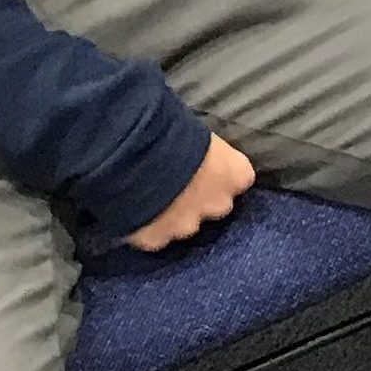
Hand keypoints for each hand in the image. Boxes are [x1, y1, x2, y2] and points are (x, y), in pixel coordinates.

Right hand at [126, 134, 254, 253]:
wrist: (137, 155)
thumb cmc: (175, 132)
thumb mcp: (202, 136)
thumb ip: (208, 153)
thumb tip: (199, 152)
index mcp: (237, 175)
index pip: (237, 181)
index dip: (219, 177)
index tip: (203, 170)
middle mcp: (218, 204)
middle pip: (214, 207)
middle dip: (198, 201)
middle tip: (176, 186)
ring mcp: (187, 226)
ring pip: (183, 226)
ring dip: (171, 217)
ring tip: (149, 200)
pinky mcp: (157, 239)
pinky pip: (153, 238)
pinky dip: (145, 230)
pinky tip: (133, 214)